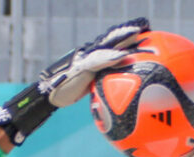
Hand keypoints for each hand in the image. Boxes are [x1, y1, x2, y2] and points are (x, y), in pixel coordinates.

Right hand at [0, 19, 148, 145]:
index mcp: (93, 58)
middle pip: (111, 40)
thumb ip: (101, 81)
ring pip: (106, 45)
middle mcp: (90, 53)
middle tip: (144, 26)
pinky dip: (110, 58)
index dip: (126, 38)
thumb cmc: (68, 91)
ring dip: (121, 39)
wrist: (49, 93)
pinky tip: (121, 56)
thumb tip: (115, 88)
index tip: (142, 32)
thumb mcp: (88, 85)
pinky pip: (97, 61)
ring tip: (136, 33)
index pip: (112, 45)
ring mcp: (85, 58)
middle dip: (127, 33)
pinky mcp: (81, 66)